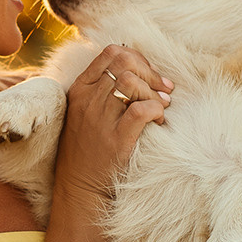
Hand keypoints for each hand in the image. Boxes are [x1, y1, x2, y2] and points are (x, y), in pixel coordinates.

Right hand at [53, 45, 172, 209]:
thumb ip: (101, 89)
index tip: (149, 74)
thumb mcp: (83, 113)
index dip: (137, 57)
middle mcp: (88, 101)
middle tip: (163, 88)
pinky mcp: (116, 140)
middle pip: (124, 63)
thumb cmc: (86, 149)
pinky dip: (156, 109)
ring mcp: (100, 120)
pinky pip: (141, 110)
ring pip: (132, 83)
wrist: (78, 188)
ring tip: (162, 105)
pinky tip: (159, 120)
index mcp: (79, 90)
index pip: (111, 53)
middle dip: (150, 71)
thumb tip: (136, 69)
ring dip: (154, 91)